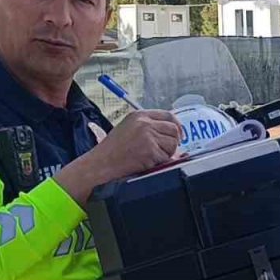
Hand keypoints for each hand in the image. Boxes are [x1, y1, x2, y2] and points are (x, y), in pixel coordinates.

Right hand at [56, 110, 181, 205]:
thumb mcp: (128, 129)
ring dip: (166, 154)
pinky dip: (159, 163)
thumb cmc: (112, 151)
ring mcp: (147, 136)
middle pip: (174, 130)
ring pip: (173, 144)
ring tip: (150, 158)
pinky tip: (146, 163)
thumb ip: (148, 127)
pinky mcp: (149, 151)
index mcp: (139, 115)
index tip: (179, 135)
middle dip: (173, 142)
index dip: (177, 126)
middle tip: (165, 151)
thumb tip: (174, 134)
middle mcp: (144, 123)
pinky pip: (166, 158)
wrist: (100, 164)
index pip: (168, 115)